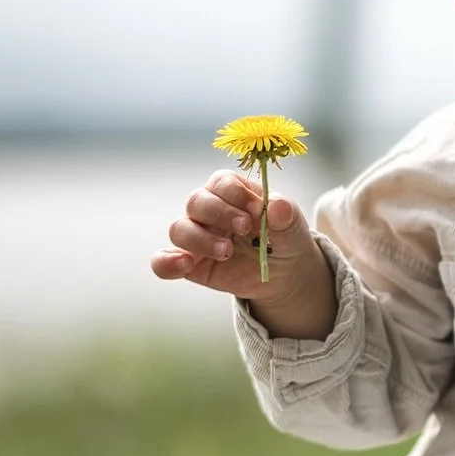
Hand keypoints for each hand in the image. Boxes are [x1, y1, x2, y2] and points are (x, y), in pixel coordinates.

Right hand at [150, 169, 335, 338]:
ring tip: (227, 252)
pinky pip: (163, 261)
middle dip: (219, 213)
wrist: (285, 273)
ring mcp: (196, 236)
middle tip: (245, 229)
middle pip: (196, 201)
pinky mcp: (190, 263)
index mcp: (232, 191)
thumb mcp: (292, 226)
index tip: (258, 210)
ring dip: (200, 240)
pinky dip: (166, 262)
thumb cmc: (284, 238)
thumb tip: (278, 207)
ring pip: (179, 228)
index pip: (222, 182)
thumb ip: (285, 214)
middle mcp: (209, 209)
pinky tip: (184, 266)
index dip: (236, 194)